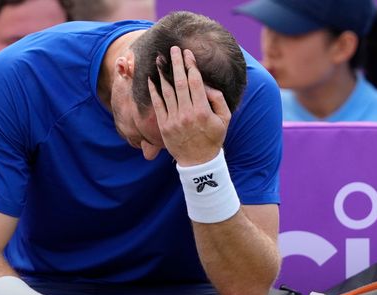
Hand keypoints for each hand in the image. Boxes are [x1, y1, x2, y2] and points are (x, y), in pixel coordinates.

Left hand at [148, 46, 231, 165]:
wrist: (198, 162)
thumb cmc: (213, 139)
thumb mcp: (224, 120)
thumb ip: (219, 100)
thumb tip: (208, 85)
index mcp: (203, 110)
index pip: (195, 82)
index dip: (191, 65)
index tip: (187, 53)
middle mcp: (187, 113)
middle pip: (180, 82)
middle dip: (176, 63)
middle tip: (173, 49)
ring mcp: (174, 120)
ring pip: (167, 91)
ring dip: (163, 73)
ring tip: (160, 60)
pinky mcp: (164, 126)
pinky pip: (158, 105)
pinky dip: (154, 91)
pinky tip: (152, 79)